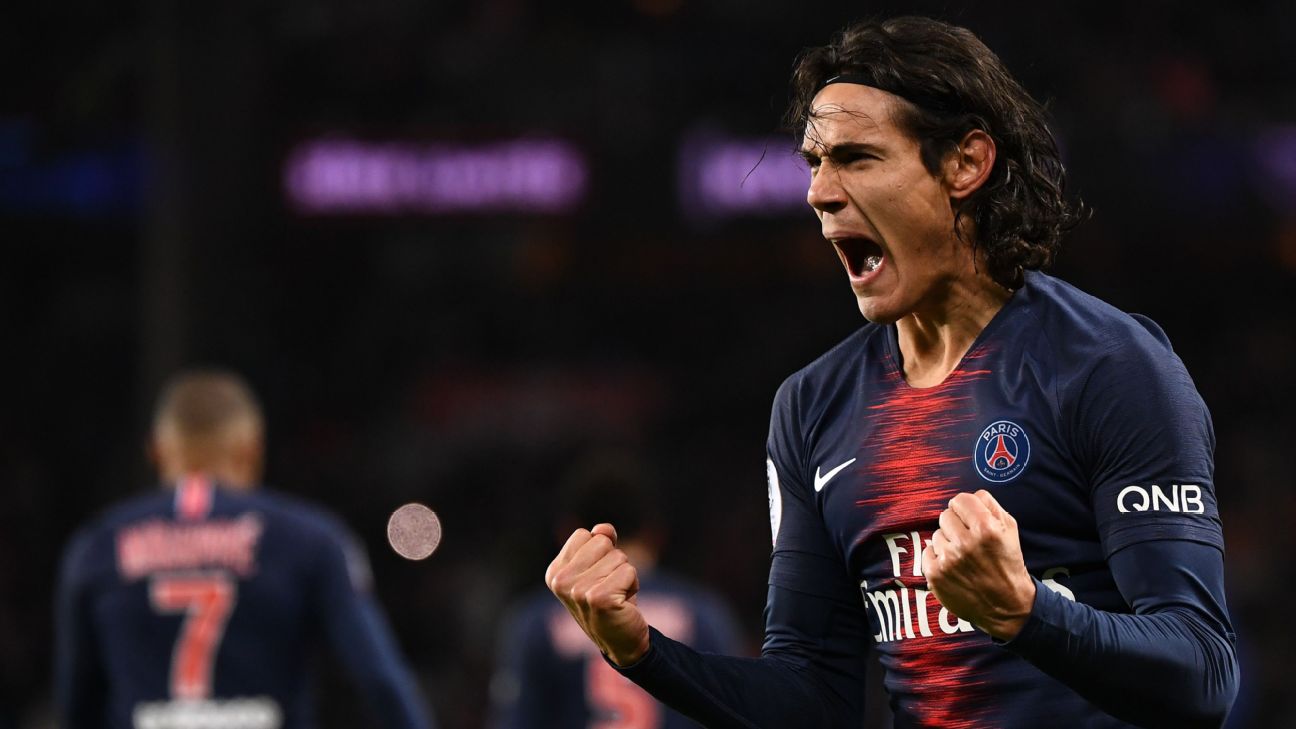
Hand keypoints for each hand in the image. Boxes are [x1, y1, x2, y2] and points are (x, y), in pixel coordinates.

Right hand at [545, 523, 650, 665]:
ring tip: (616, 596)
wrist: (621, 641)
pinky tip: (623, 603)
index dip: (600, 552)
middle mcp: (561, 582)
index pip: (584, 535)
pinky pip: (629, 571)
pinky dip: (633, 584)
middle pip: (601, 542)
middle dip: (614, 562)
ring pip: (618, 557)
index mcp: (555, 572)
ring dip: (625, 575)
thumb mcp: (602, 566)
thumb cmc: (610, 599)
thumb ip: (601, 541)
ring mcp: (578, 591)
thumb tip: (603, 529)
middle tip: (610, 587)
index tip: (598, 577)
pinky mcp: (599, 599)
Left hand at [922, 490, 1036, 639]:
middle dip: (956, 525)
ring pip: (936, 534)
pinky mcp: (935, 575)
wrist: (1006, 606)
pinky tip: (953, 567)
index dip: (966, 508)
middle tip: (968, 540)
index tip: (970, 519)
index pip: (960, 499)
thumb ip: (990, 505)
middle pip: (945, 515)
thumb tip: (972, 495)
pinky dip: (938, 558)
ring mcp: (948, 560)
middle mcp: (965, 543)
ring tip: (963, 557)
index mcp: (986, 528)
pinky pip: (928, 552)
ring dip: (948, 543)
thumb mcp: (1010, 529)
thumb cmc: (1008, 564)